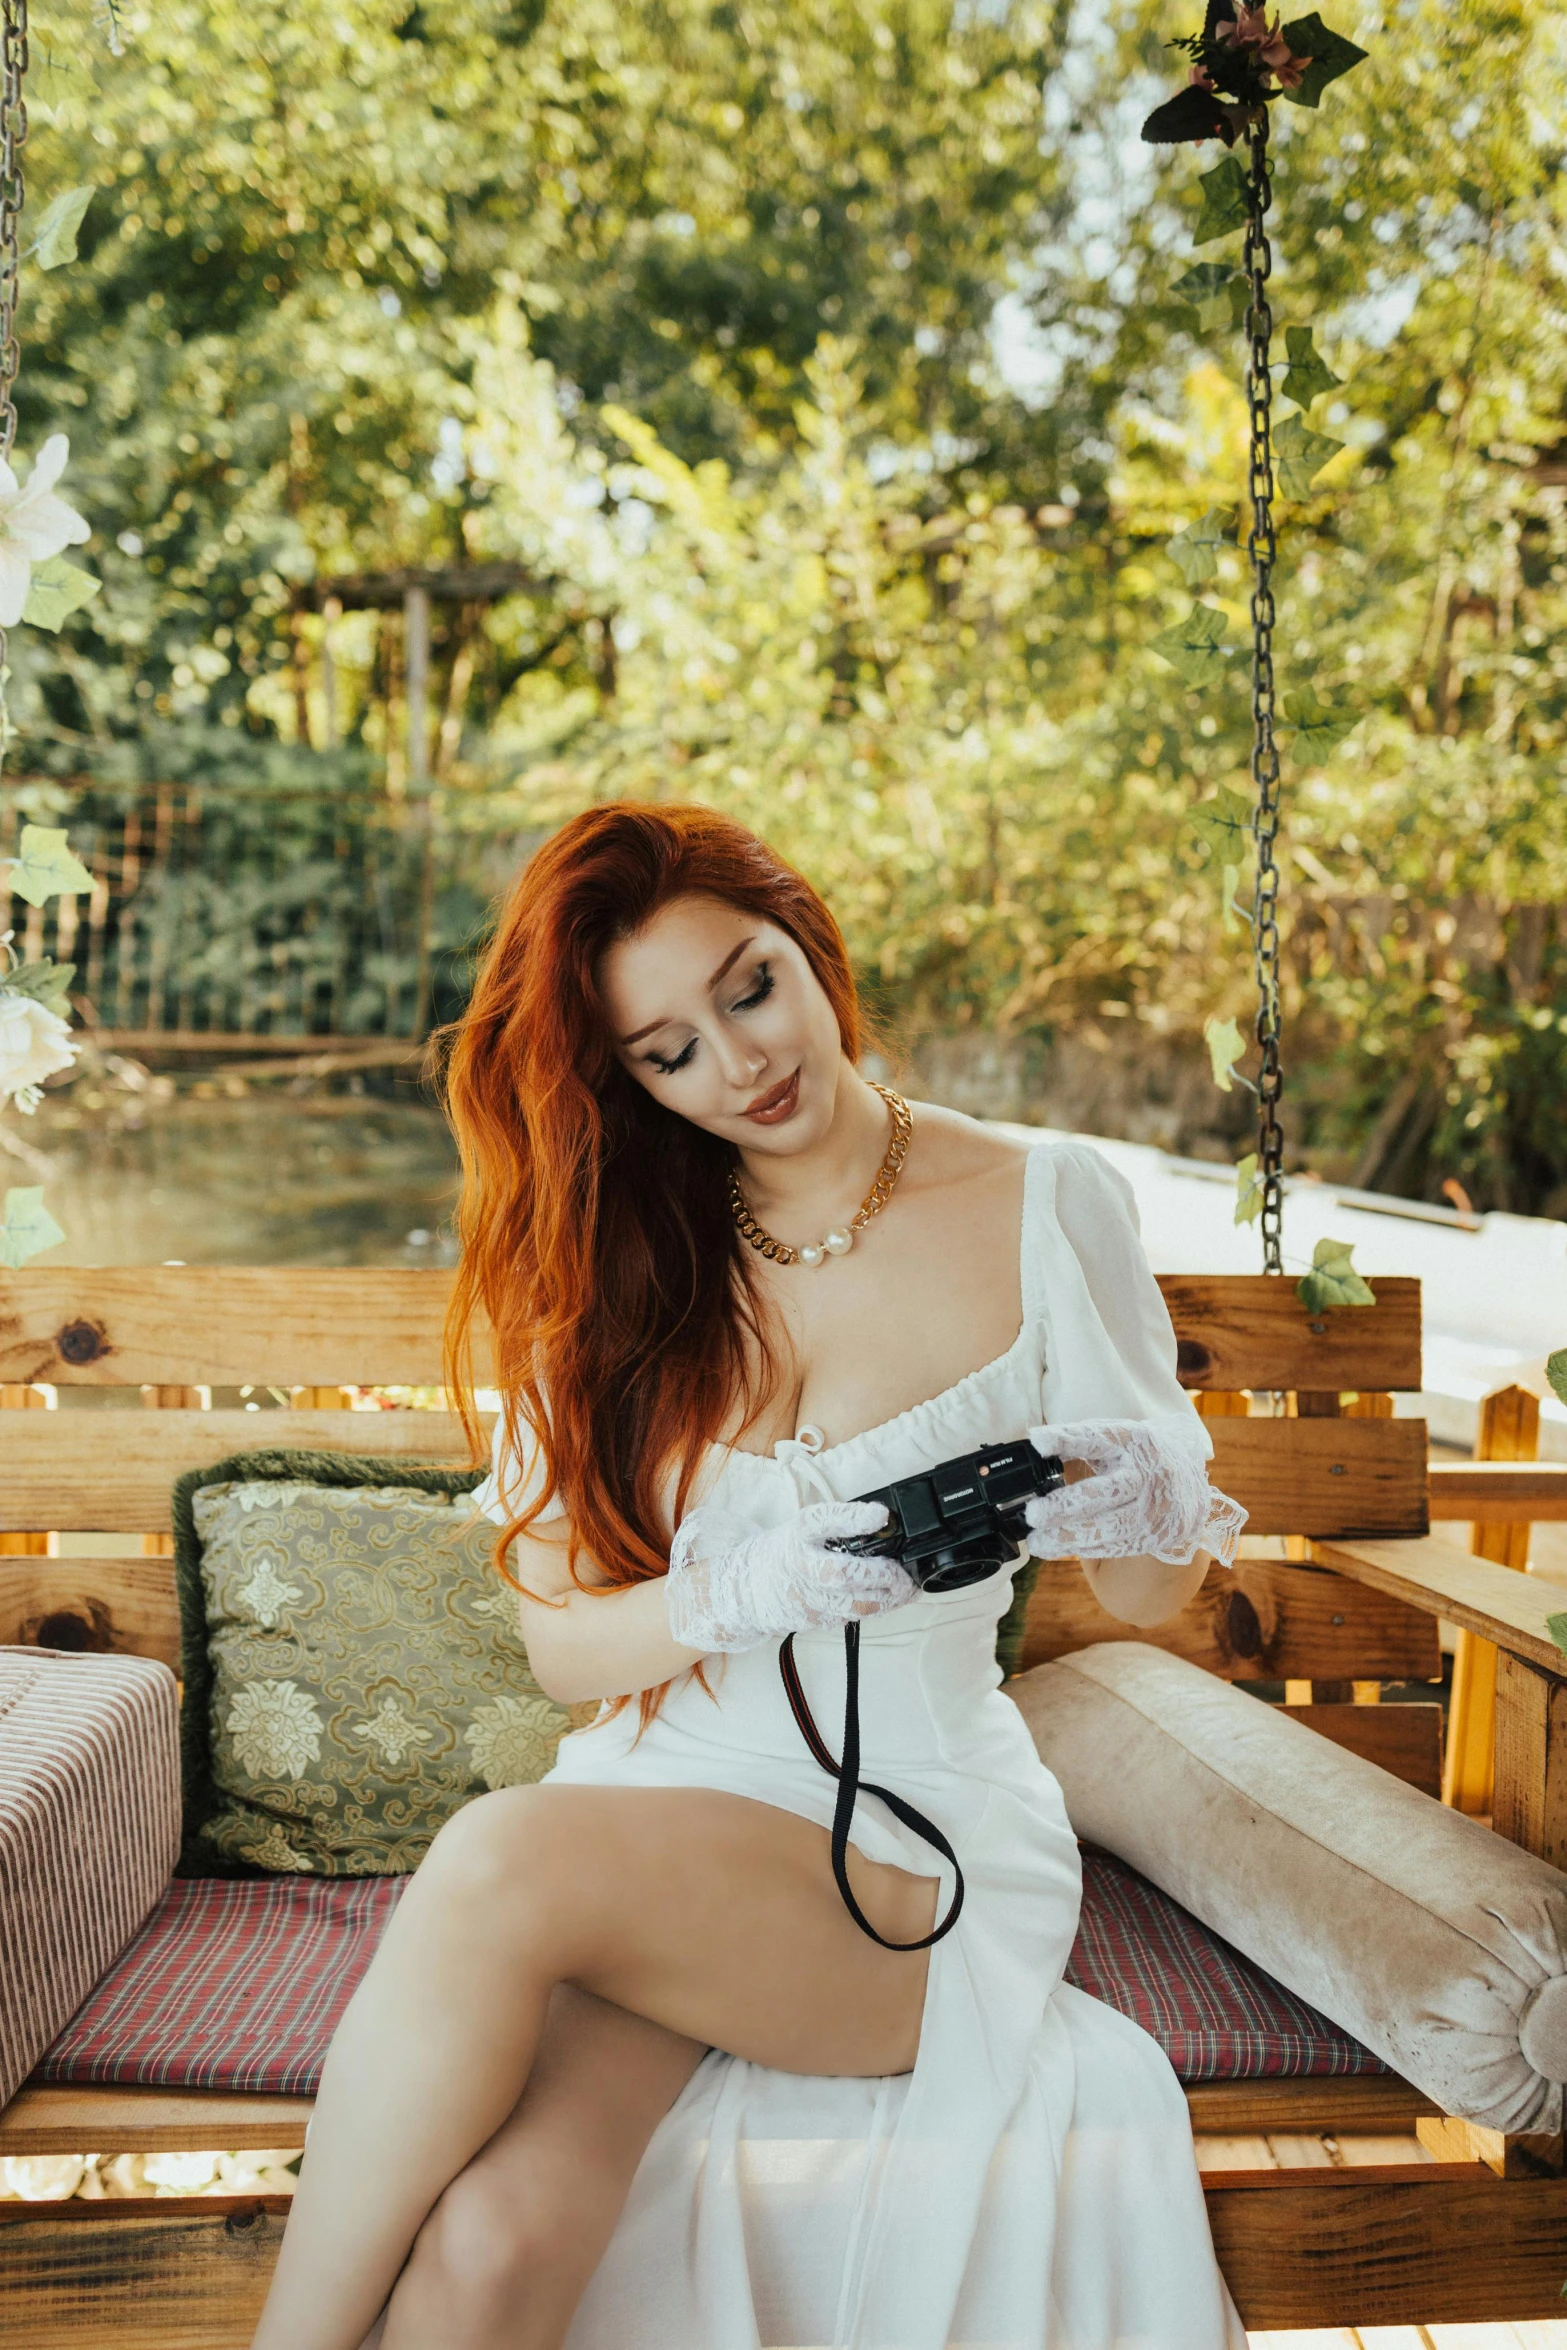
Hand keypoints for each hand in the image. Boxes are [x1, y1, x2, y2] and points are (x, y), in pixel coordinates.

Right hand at [665, 1500, 914, 1654]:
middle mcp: (801, 1565)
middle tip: (904, 1571)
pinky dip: (875, 1609)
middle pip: (844, 1574)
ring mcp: (808, 1598)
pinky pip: (852, 1617)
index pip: (824, 1520)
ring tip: (907, 1589)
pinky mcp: (815, 1620)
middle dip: (883, 1574)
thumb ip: (837, 1525)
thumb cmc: (783, 1553)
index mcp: (799, 1533)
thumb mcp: (803, 1528)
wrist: (747, 1590)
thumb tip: (883, 1522)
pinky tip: (889, 1600)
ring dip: (888, 1598)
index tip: (881, 1514)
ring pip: (855, 1604)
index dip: (853, 1517)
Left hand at [1023, 1412, 1246, 1568]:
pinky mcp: (1158, 1533)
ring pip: (1112, 1526)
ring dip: (1071, 1537)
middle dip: (1066, 1504)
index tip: (1037, 1443)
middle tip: (1032, 1514)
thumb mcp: (1113, 1440)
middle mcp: (1147, 1471)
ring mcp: (1156, 1505)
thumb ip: (1078, 1444)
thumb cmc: (1134, 1457)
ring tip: (1037, 1542)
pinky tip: (1060, 1547)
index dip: (1067, 1439)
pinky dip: (1086, 1548)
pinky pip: (1118, 1545)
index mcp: (1131, 1439)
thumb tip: (1033, 1451)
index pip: (1097, 1436)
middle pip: (1105, 1490)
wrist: (1187, 1482)